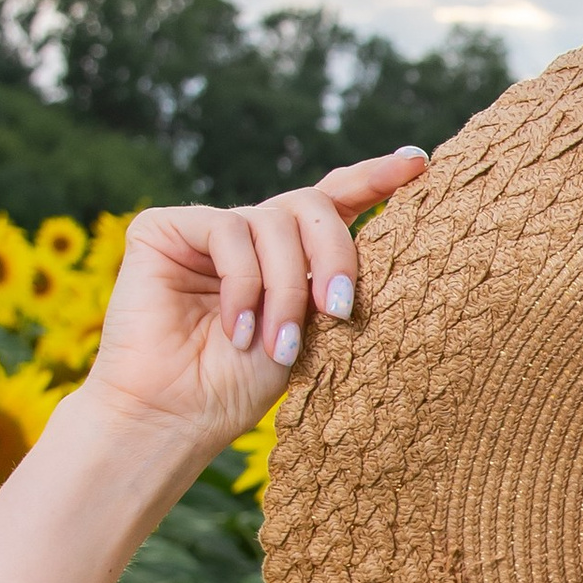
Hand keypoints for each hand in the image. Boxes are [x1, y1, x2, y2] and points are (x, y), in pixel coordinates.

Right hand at [82, 150, 432, 455]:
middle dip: (335, 256)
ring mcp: (209, 227)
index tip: (418, 165)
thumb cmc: (240, 387)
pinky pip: (228, 232)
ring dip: (286, 290)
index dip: (376, 178)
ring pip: (274, 221)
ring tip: (278, 346)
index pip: (336, 199)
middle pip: (314, 205)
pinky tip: (237, 329)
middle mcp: (252, 232)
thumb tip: (392, 245)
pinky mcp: (165, 228)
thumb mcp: (311, 331)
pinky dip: (243, 284)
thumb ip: (335, 281)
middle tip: (340, 313)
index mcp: (291, 253)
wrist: (174, 417)